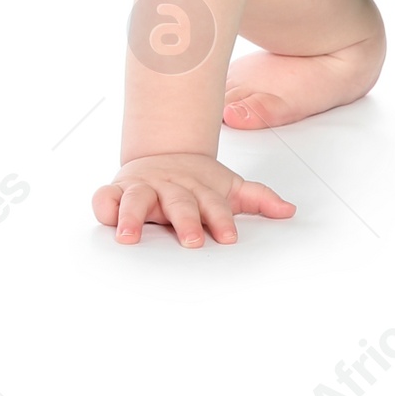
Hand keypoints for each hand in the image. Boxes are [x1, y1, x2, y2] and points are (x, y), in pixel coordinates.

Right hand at [92, 153, 294, 245]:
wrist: (166, 153)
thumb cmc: (198, 182)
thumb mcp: (230, 187)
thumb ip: (259, 198)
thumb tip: (289, 211)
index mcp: (199, 188)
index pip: (212, 205)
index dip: (221, 220)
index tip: (228, 238)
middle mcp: (171, 187)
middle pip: (179, 204)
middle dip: (185, 222)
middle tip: (191, 242)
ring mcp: (144, 188)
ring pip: (138, 199)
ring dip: (133, 217)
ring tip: (129, 236)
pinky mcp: (118, 191)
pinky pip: (105, 198)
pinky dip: (104, 206)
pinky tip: (105, 219)